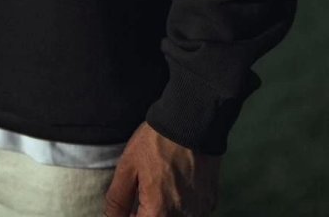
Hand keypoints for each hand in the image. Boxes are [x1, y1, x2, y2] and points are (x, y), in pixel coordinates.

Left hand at [103, 121, 221, 215]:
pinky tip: (176, 186)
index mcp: (158, 213)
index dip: (130, 216)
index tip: (128, 207)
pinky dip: (181, 206)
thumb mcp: (127, 167)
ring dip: (164, 211)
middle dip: (146, 212)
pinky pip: (191, 213)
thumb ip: (117, 200)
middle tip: (142, 196)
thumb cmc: (154, 142)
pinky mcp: (210, 202)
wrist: (191, 121)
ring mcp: (199, 212)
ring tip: (160, 187)